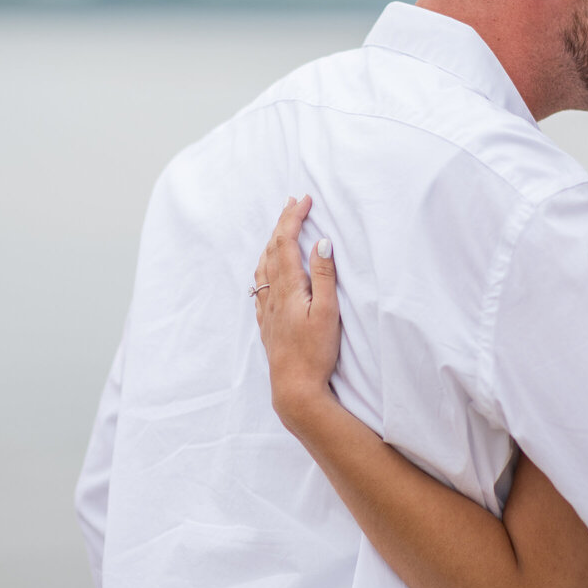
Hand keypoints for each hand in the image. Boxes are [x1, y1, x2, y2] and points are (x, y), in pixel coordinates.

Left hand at [254, 196, 341, 430]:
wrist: (294, 387)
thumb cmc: (315, 352)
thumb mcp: (328, 312)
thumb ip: (324, 276)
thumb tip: (322, 242)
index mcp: (288, 288)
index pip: (286, 242)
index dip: (293, 218)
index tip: (304, 199)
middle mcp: (272, 295)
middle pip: (272, 250)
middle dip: (282, 223)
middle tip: (293, 203)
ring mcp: (267, 310)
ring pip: (263, 266)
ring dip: (272, 243)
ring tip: (280, 229)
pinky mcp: (267, 323)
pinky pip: (260, 286)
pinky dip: (265, 267)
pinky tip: (267, 271)